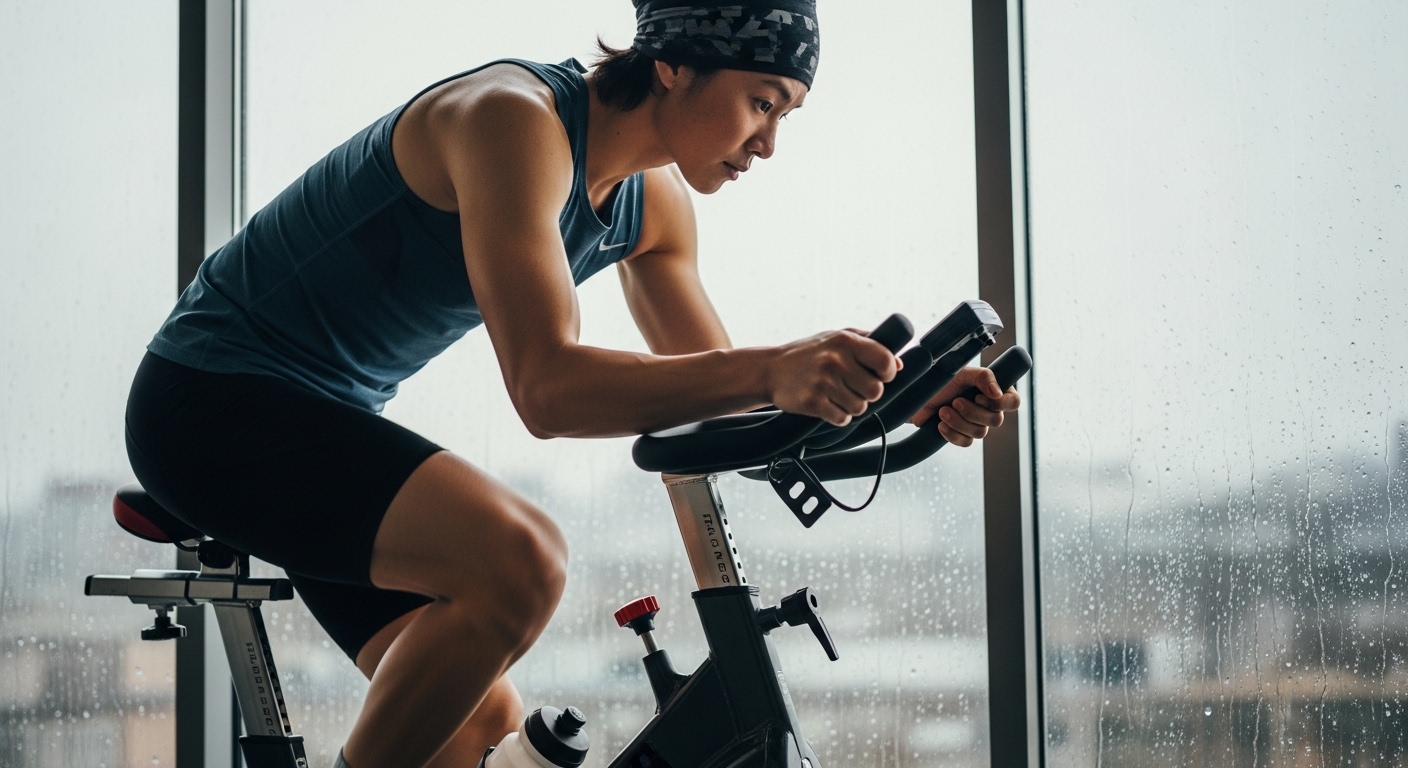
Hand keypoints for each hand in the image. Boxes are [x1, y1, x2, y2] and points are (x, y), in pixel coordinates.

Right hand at [765, 330, 899, 425]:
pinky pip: (842, 419)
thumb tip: (898, 364)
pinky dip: (837, 416)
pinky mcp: (813, 402)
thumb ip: (869, 344)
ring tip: (835, 394)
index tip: (878, 375)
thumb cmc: (808, 353)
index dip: (887, 373)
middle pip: (875, 391)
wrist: (770, 369)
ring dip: (851, 406)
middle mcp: (835, 360)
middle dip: (867, 393)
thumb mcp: (837, 338)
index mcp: (845, 341)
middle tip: (852, 387)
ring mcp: (823, 382)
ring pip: (860, 408)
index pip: (885, 362)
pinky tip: (826, 404)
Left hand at [910, 367, 1021, 446]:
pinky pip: (967, 442)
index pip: (1014, 402)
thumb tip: (998, 393)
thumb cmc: (940, 380)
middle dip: (972, 412)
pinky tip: (940, 424)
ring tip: (943, 411)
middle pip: (996, 420)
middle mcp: (988, 408)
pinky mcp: (962, 435)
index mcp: (994, 391)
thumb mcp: (961, 373)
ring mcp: (976, 423)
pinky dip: (952, 434)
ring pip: (981, 433)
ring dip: (959, 421)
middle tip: (955, 401)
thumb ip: (983, 377)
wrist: (916, 396)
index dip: (999, 404)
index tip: (978, 396)